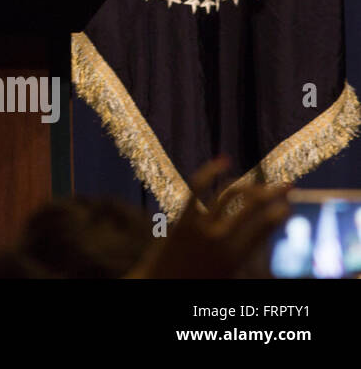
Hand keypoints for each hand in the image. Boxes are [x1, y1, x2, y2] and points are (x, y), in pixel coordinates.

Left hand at [126, 156, 290, 278]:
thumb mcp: (227, 276)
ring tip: (258, 185)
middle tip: (288, 184)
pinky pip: (196, 189)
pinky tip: (224, 161)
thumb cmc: (196, 284)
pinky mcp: (180, 220)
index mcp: (235, 258)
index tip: (289, 205)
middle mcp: (219, 239)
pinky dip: (211, 172)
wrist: (160, 288)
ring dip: (248, 186)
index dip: (280, 213)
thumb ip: (242, 259)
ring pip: (228, 195)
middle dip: (274, 193)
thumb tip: (257, 241)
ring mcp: (198, 227)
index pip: (264, 228)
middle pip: (252, 206)